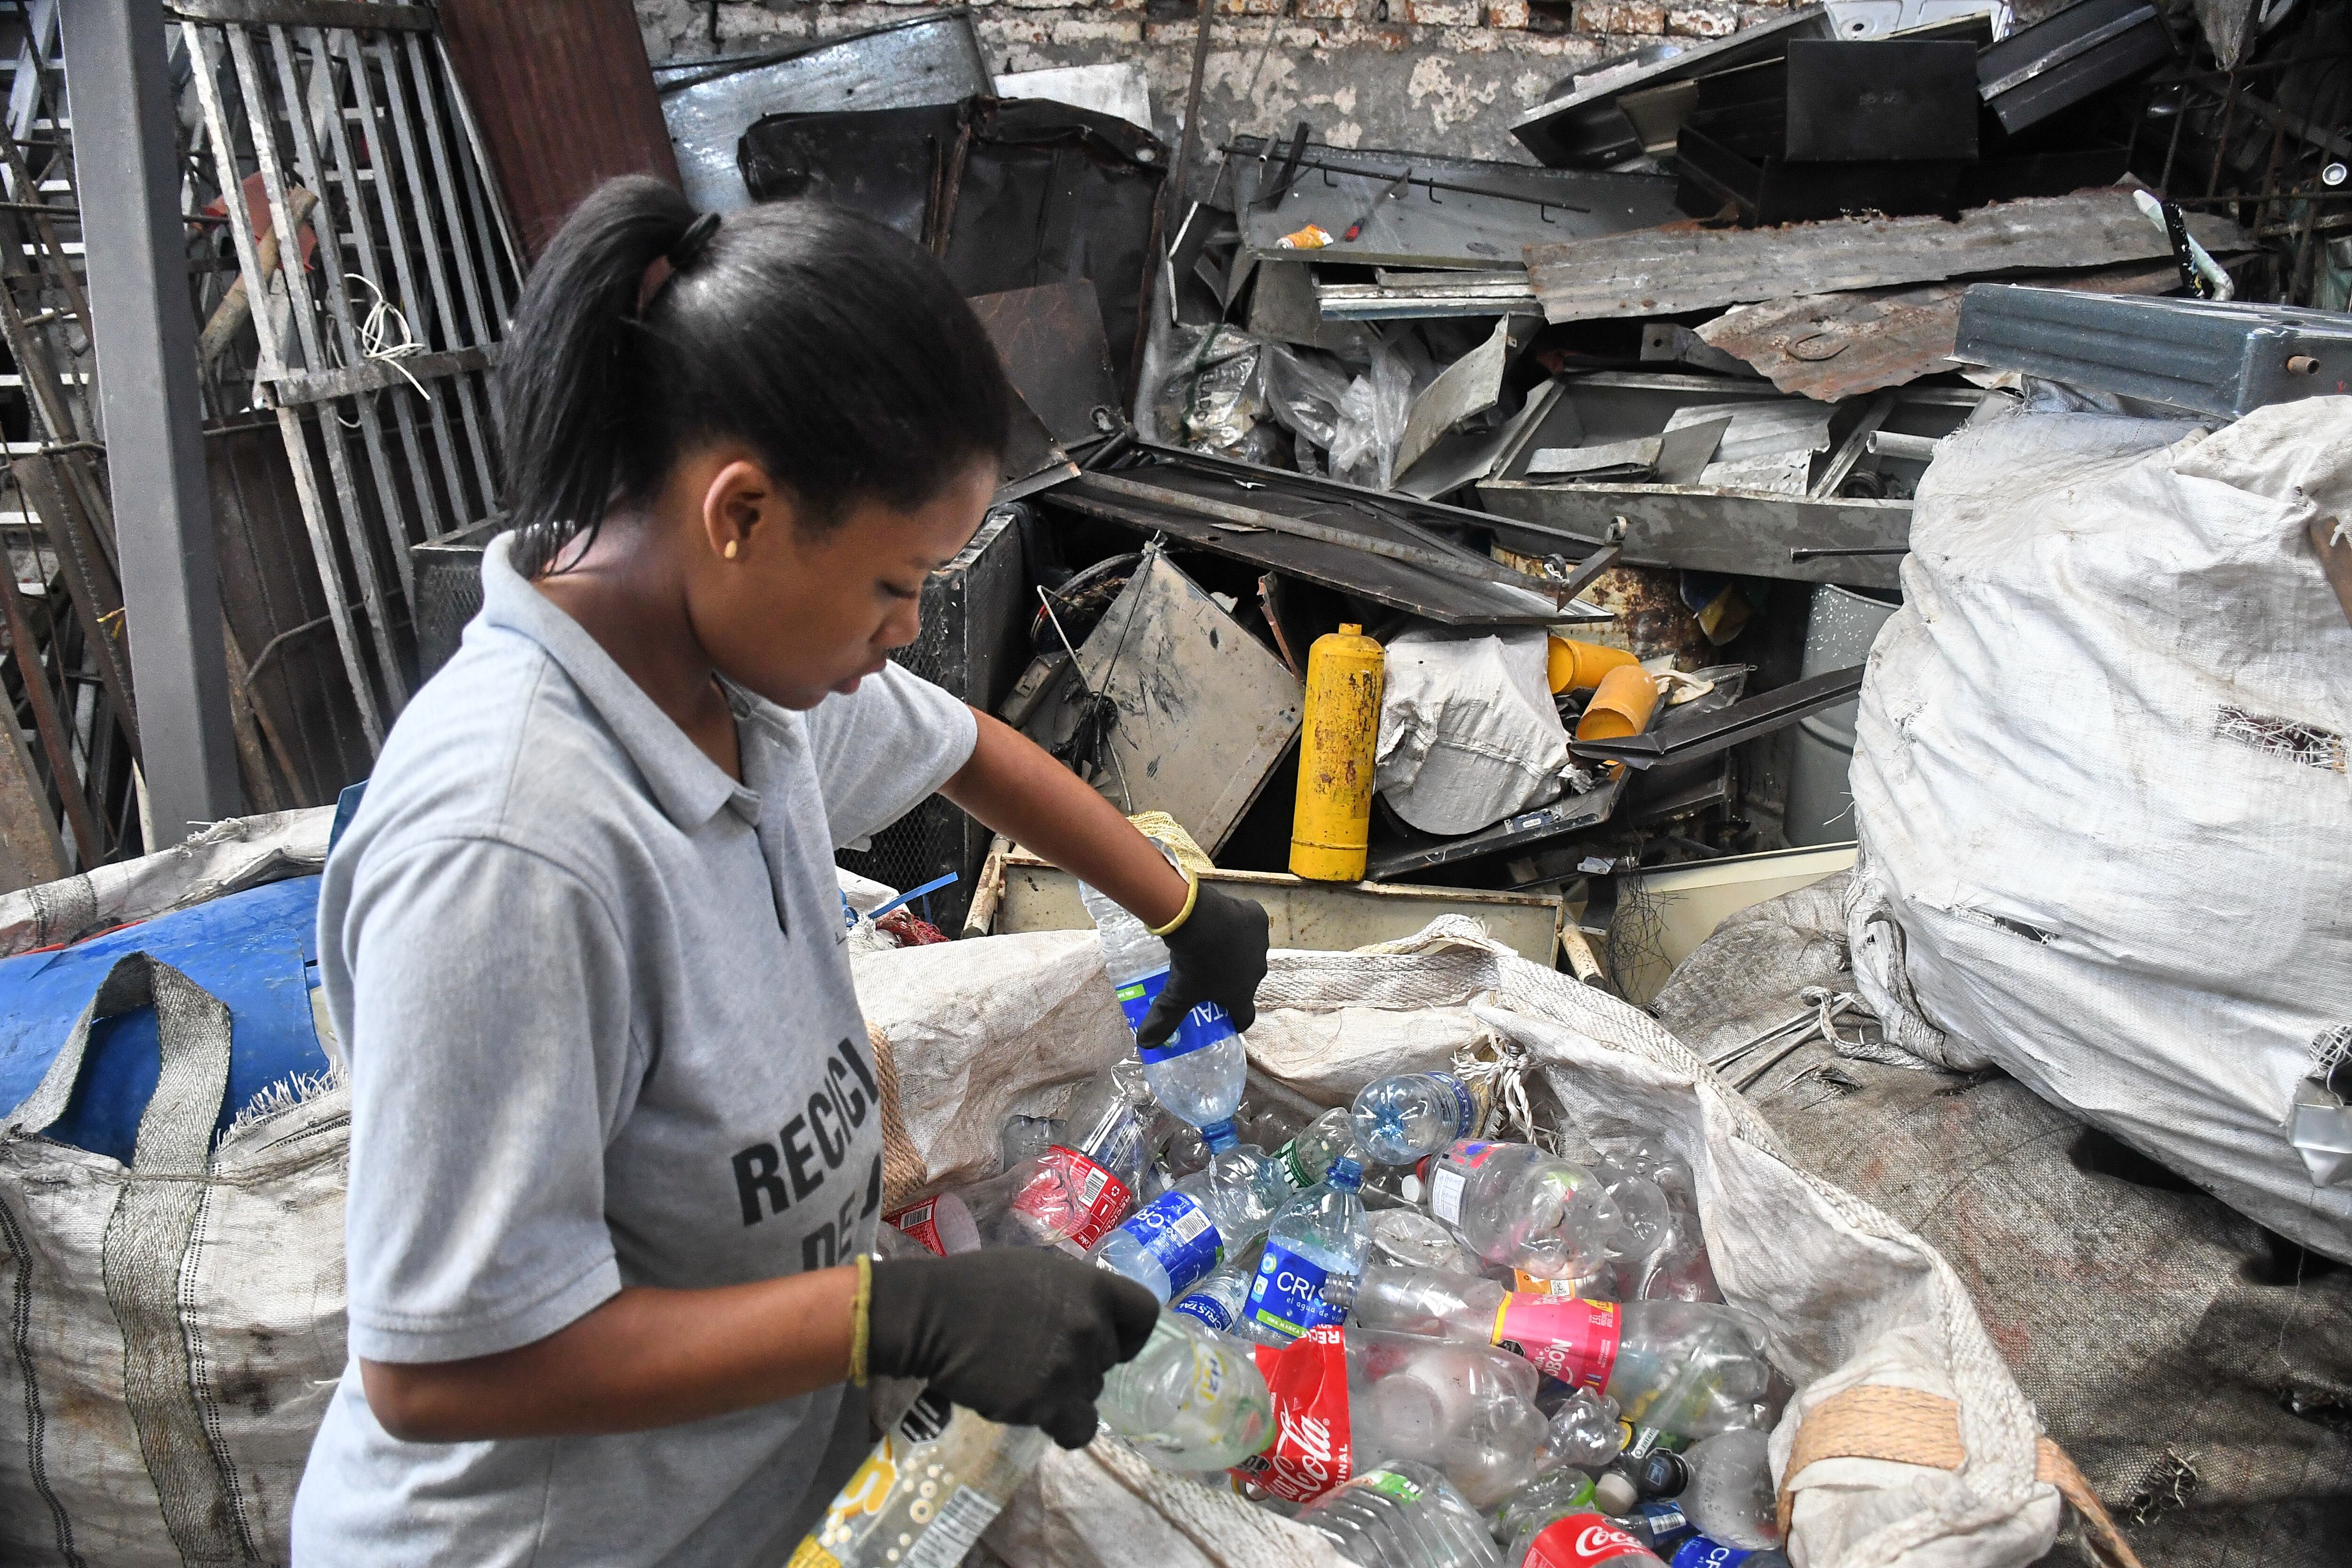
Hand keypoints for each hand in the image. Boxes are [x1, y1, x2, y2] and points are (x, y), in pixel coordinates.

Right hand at [865, 1249, 1157, 1447]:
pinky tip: (1036, 1411)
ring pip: (1091, 1394)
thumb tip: (1091, 1317)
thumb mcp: (1037, 1272)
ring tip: (1024, 1377)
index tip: (1110, 1340)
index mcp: (1092, 1288)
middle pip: (1109, 1359)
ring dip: (1066, 1392)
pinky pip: (1078, 1428)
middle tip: (1041, 1356)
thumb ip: (1072, 1295)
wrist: (932, 1316)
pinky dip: (1063, 1425)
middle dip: (1082, 1362)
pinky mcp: (1046, 1404)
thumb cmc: (976, 1285)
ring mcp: (1070, 1368)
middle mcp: (1091, 1327)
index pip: (1144, 1314)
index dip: (1129, 1333)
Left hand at [1138, 882, 1269, 1046]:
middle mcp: (1257, 972)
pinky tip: (1220, 921)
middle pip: (1245, 982)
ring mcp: (1259, 945)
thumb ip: (1164, 1019)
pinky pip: (1248, 925)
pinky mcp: (1257, 919)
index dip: (1235, 1020)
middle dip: (1230, 981)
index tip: (1223, 1017)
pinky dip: (1237, 925)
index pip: (1245, 1016)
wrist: (1201, 918)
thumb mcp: (1177, 993)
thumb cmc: (1193, 962)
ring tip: (1212, 945)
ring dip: (1235, 952)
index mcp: (1241, 994)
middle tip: (1208, 974)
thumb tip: (1145, 1044)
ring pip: (1248, 952)